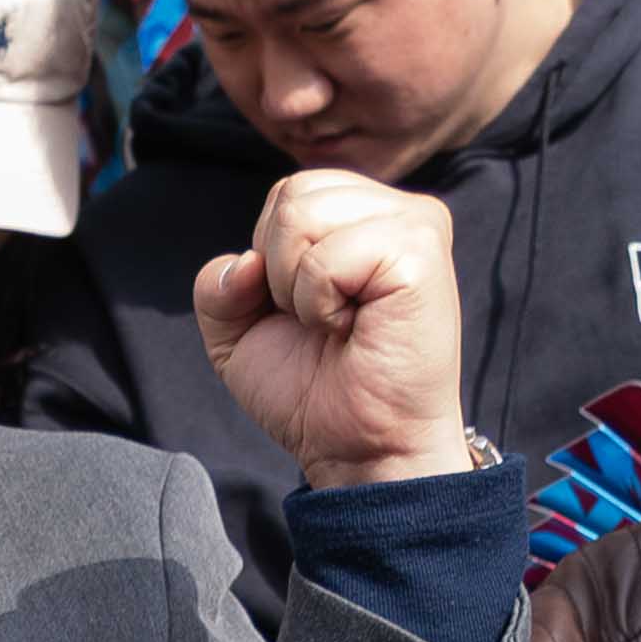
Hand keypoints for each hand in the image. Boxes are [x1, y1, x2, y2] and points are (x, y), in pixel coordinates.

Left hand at [191, 168, 473, 485]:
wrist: (359, 449)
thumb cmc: (314, 392)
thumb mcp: (240, 335)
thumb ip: (219, 287)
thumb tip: (243, 263)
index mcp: (367, 216)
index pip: (288, 192)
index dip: (269, 260)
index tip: (305, 312)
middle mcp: (399, 211)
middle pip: (292, 192)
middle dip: (278, 269)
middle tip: (322, 320)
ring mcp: (417, 226)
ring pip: (302, 213)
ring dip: (296, 287)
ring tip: (338, 324)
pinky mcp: (421, 253)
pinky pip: (326, 256)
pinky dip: (318, 302)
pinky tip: (353, 329)